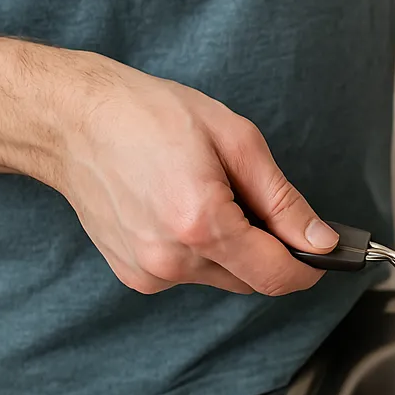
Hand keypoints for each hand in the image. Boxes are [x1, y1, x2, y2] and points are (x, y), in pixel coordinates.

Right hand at [51, 55, 337, 294]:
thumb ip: (283, 200)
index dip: (309, 266)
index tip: (322, 250)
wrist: (71, 120)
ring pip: (223, 276)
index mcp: (201, 223)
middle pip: (253, 279)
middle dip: (268, 248)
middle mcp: (171, 259)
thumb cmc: (148, 116)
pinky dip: (201, 249)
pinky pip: (191, 272)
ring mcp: (148, 272)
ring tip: (206, 194)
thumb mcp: (235, 141)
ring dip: (233, 247)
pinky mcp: (134, 274)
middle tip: (252, 197)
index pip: (277, 275)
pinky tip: (179, 208)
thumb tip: (321, 240)